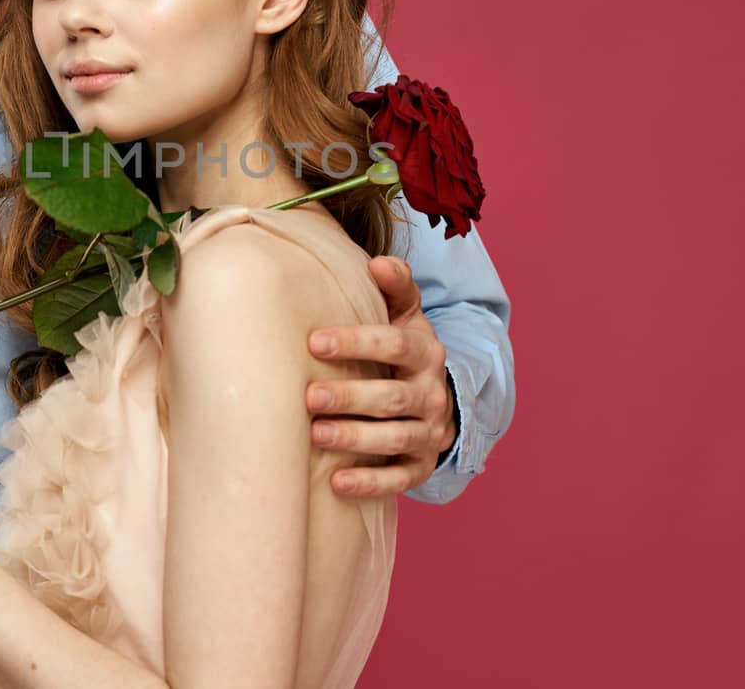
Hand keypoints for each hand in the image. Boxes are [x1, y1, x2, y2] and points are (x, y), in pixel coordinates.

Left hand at [306, 256, 455, 496]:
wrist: (435, 398)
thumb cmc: (404, 349)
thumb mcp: (405, 314)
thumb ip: (395, 286)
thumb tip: (378, 262)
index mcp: (426, 352)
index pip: (395, 345)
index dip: (357, 342)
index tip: (314, 341)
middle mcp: (432, 394)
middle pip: (392, 398)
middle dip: (350, 397)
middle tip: (308, 395)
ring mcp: (429, 434)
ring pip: (395, 440)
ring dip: (355, 439)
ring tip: (316, 435)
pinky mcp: (421, 466)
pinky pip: (399, 479)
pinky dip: (370, 483)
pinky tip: (336, 483)